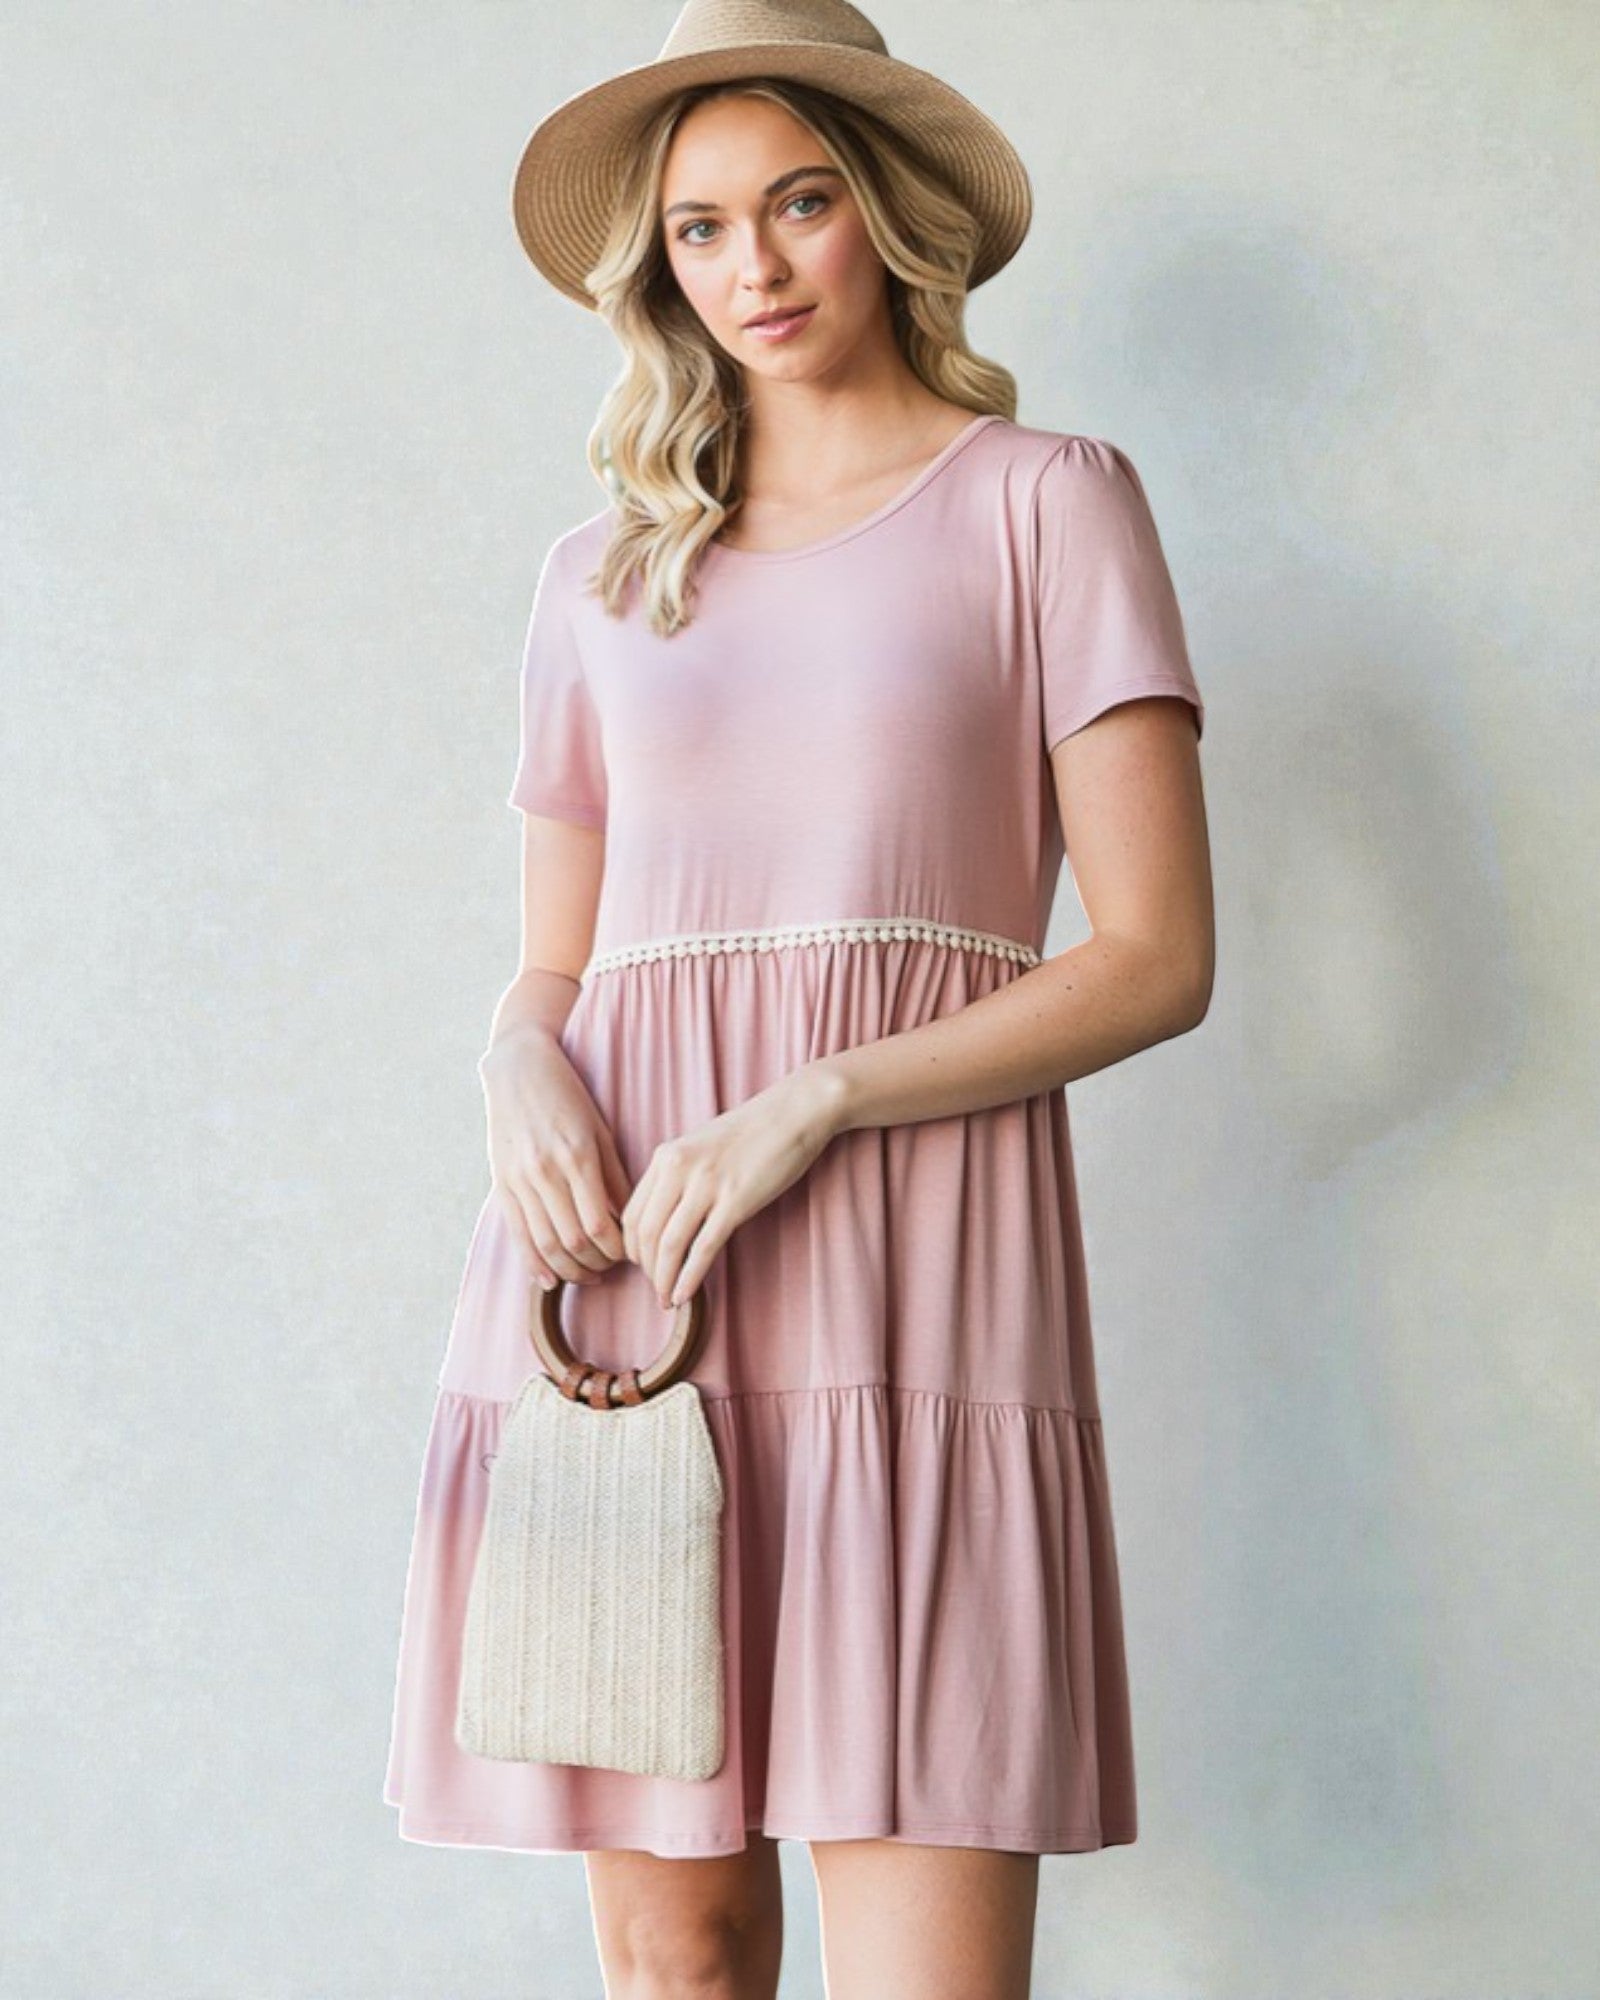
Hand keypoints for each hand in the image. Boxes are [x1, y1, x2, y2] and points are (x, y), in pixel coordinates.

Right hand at [479, 1024, 631, 1288]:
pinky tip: (549, 1280)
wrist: (517, 1068)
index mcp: (577, 1157)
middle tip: (612, 1268)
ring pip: (545, 1245)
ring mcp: (520, 1180)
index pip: (601, 1225)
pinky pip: (518, 1234)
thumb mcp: (600, 1129)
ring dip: (570, 1270)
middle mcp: (546, 1172)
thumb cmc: (567, 1095)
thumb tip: (631, 1220)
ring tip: (588, 1274)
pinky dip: (534, 1264)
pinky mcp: (501, 1184)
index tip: (631, 1253)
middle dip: (598, 1264)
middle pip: (574, 1242)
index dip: (618, 1250)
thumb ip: (615, 1175)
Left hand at [620, 1063, 848, 1310]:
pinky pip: (703, 1248)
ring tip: (666, 1299)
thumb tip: (665, 1219)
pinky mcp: (736, 1201)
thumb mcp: (701, 1148)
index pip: (631, 1213)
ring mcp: (707, 1185)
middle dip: (646, 1269)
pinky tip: (684, 1295)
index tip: (641, 1265)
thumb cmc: (752, 1132)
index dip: (630, 1248)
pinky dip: (689, 1278)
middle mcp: (679, 1169)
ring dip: (663, 1279)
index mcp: (666, 1156)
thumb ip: (678, 1177)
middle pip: (645, 1233)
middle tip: (654, 1288)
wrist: (795, 1112)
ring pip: (669, 1244)